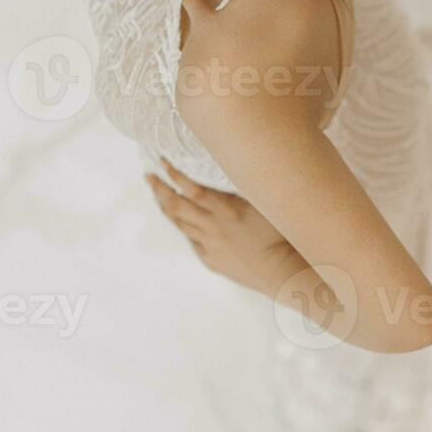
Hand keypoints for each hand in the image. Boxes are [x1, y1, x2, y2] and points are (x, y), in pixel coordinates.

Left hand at [147, 160, 296, 285]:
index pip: (191, 188)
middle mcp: (212, 226)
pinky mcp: (211, 260)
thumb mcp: (265, 203)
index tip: (162, 161)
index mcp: (226, 209)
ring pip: (179, 223)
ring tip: (159, 195)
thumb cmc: (281, 234)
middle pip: (175, 206)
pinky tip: (184, 221)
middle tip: (149, 177)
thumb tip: (232, 168)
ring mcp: (209, 245)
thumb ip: (245, 188)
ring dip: (166, 207)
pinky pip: (192, 241)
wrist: (282, 270)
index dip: (174, 174)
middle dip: (159, 189)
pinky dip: (185, 228)